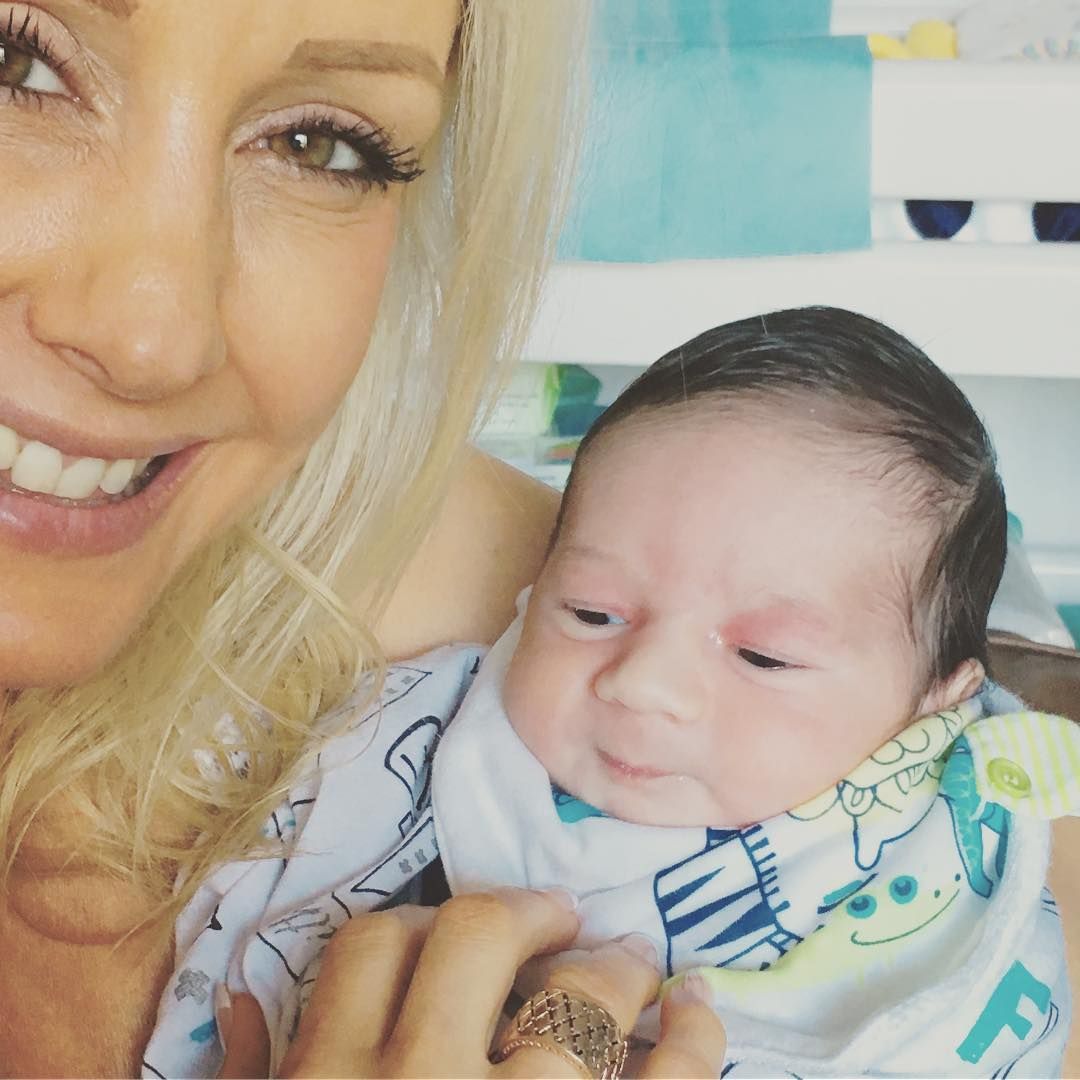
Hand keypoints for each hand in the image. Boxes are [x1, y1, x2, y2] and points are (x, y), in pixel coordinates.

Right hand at [219, 887, 725, 1077]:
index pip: (370, 947)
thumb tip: (242, 1004)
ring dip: (617, 966)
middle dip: (525, 912)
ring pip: (581, 1000)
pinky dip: (696, 1038)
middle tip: (559, 917)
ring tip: (632, 960)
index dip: (421, 920)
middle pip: (476, 937)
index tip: (455, 928)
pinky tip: (697, 1013)